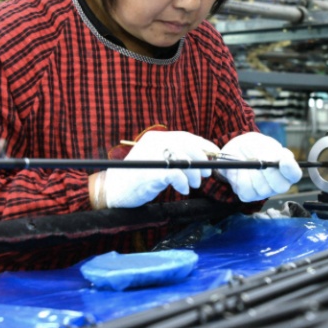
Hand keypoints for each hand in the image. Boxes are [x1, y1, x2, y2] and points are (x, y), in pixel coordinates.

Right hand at [90, 130, 217, 208]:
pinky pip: (177, 175)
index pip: (186, 136)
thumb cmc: (136, 178)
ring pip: (184, 160)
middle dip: (202, 160)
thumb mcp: (156, 161)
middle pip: (188, 146)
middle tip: (206, 173)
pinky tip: (182, 190)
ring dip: (194, 174)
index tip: (215, 155)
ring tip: (193, 184)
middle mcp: (154, 143)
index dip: (204, 145)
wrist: (112, 191)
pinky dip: (183, 183)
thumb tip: (202, 159)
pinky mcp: (152, 172)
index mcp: (156, 138)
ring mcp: (152, 156)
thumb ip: (173, 156)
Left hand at [219, 132, 302, 201]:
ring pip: (263, 189)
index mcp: (286, 168)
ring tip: (247, 161)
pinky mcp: (249, 196)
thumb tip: (276, 159)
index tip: (284, 161)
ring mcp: (264, 192)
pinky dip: (241, 178)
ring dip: (253, 173)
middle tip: (260, 159)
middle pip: (281, 186)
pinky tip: (240, 170)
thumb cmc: (250, 146)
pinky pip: (247, 191)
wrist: (232, 153)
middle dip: (270, 172)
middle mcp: (278, 183)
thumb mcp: (259, 142)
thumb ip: (269, 150)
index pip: (295, 175)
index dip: (291, 170)